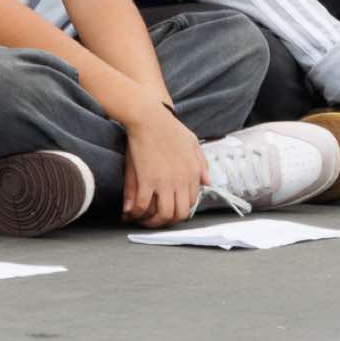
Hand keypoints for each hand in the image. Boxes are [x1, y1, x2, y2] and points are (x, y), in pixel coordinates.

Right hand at [120, 102, 206, 227]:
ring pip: (163, 214)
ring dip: (153, 222)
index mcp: (193, 173)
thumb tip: (208, 182)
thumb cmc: (169, 127)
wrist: (149, 118)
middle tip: (156, 220)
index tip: (169, 209)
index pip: (191, 202)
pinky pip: (143, 205)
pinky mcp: (147, 180)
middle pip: (179, 213)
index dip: (179, 209)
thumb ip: (202, 164)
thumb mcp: (193, 143)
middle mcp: (182, 181)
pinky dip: (137, 212)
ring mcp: (164, 182)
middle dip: (167, 221)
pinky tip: (132, 212)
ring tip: (144, 220)